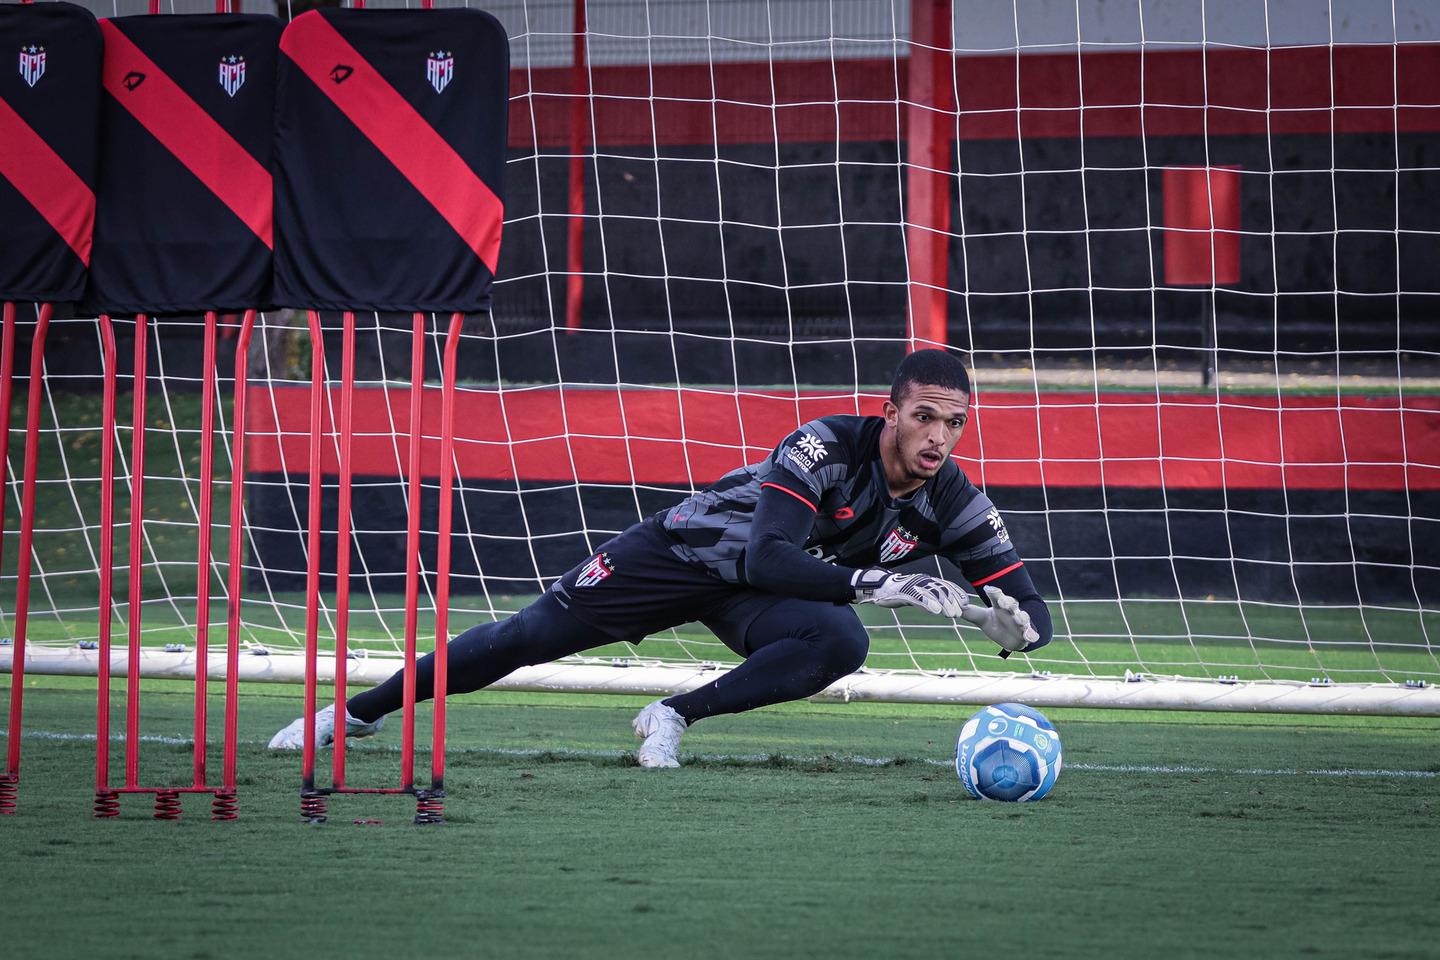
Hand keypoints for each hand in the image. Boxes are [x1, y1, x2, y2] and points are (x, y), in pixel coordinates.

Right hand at [851, 568, 966, 617]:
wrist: (878, 587)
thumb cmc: (896, 592)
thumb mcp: (915, 595)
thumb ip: (926, 598)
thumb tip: (939, 607)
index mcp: (926, 580)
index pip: (945, 585)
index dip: (956, 593)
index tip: (966, 603)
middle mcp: (922, 581)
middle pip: (941, 590)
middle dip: (953, 601)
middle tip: (960, 613)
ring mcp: (913, 586)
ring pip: (932, 594)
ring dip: (944, 605)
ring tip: (952, 615)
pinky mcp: (904, 593)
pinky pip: (918, 598)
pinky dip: (928, 604)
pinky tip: (936, 612)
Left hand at [960, 585, 1038, 652]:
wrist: (1011, 637)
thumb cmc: (996, 623)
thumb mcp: (982, 618)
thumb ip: (970, 612)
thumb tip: (955, 607)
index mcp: (1000, 605)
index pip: (997, 596)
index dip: (993, 592)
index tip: (987, 589)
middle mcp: (1011, 611)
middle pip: (1011, 603)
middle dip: (1008, 602)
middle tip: (1004, 602)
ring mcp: (1020, 622)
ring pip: (1023, 617)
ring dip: (1022, 617)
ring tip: (1019, 619)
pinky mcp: (1026, 634)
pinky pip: (1031, 633)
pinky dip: (1032, 635)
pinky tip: (1031, 637)